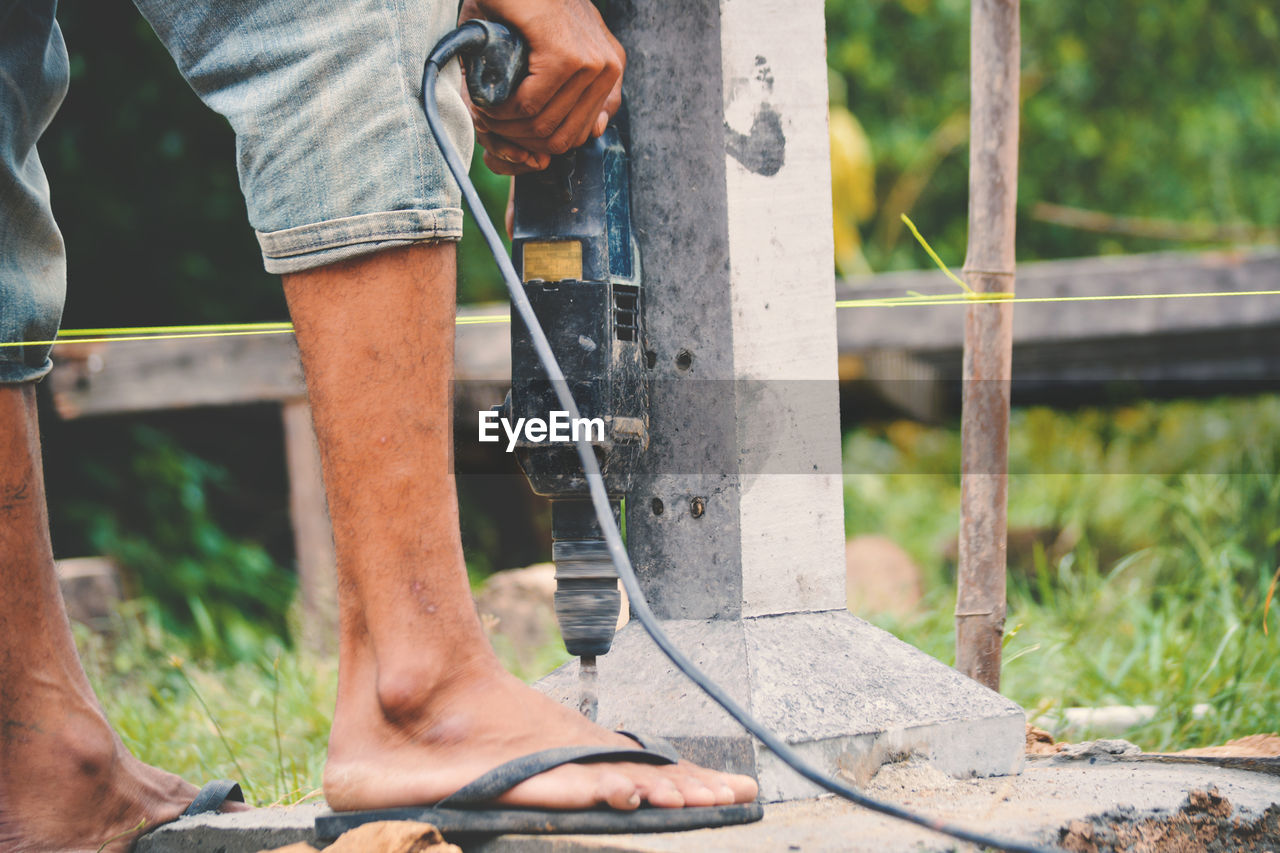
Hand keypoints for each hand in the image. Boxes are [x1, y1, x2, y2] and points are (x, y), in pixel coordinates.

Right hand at [459, 0, 624, 174]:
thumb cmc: (519, 6)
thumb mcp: (549, 53)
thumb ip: (569, 95)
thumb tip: (581, 139)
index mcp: (608, 68)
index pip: (581, 134)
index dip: (539, 146)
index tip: (509, 136)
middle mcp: (608, 66)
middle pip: (563, 138)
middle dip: (519, 143)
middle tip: (489, 125)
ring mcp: (591, 62)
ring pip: (545, 127)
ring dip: (505, 128)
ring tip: (483, 113)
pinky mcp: (566, 56)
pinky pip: (531, 106)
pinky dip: (501, 112)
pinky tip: (487, 103)